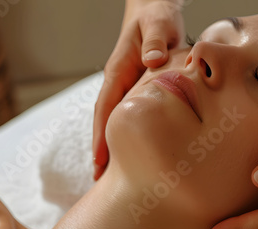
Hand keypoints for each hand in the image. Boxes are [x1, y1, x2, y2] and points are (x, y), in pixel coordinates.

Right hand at [93, 0, 184, 179]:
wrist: (156, 10)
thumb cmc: (157, 15)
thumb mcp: (159, 22)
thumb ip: (156, 38)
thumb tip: (152, 60)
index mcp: (119, 69)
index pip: (105, 106)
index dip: (101, 135)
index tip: (98, 161)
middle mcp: (119, 81)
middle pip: (105, 120)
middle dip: (101, 150)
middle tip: (100, 182)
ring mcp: (128, 87)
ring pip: (117, 121)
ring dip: (113, 147)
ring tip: (111, 177)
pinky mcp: (139, 90)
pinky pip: (132, 116)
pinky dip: (128, 136)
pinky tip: (134, 154)